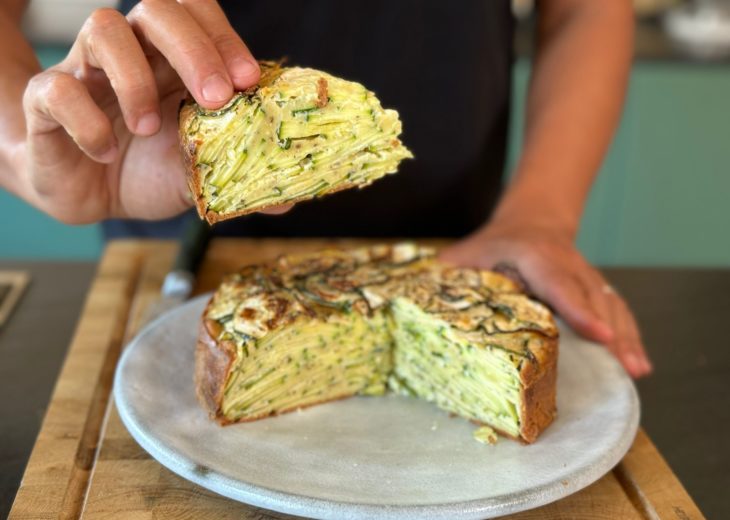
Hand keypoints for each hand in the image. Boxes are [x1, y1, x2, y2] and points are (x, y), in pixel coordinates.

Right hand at [20, 1, 278, 223]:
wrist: (91, 196)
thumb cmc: (147, 170)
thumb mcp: (198, 174)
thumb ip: (236, 176)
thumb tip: (286, 198)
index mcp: (174, 62)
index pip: (199, 17)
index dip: (225, 39)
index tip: (249, 80)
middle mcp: (133, 54)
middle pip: (157, 11)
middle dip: (193, 50)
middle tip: (215, 98)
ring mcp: (88, 71)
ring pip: (104, 29)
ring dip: (135, 80)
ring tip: (149, 128)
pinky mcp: (48, 100)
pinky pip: (59, 88)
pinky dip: (86, 121)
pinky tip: (104, 152)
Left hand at [440, 223, 652, 377]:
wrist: (533, 220)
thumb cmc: (495, 243)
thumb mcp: (468, 252)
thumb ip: (447, 276)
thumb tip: (412, 303)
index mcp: (534, 256)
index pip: (557, 282)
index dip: (576, 308)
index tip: (596, 333)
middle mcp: (567, 264)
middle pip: (590, 297)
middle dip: (609, 331)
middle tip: (622, 365)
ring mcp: (586, 275)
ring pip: (610, 304)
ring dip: (626, 337)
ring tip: (636, 371)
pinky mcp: (596, 287)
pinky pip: (617, 309)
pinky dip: (630, 334)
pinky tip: (639, 363)